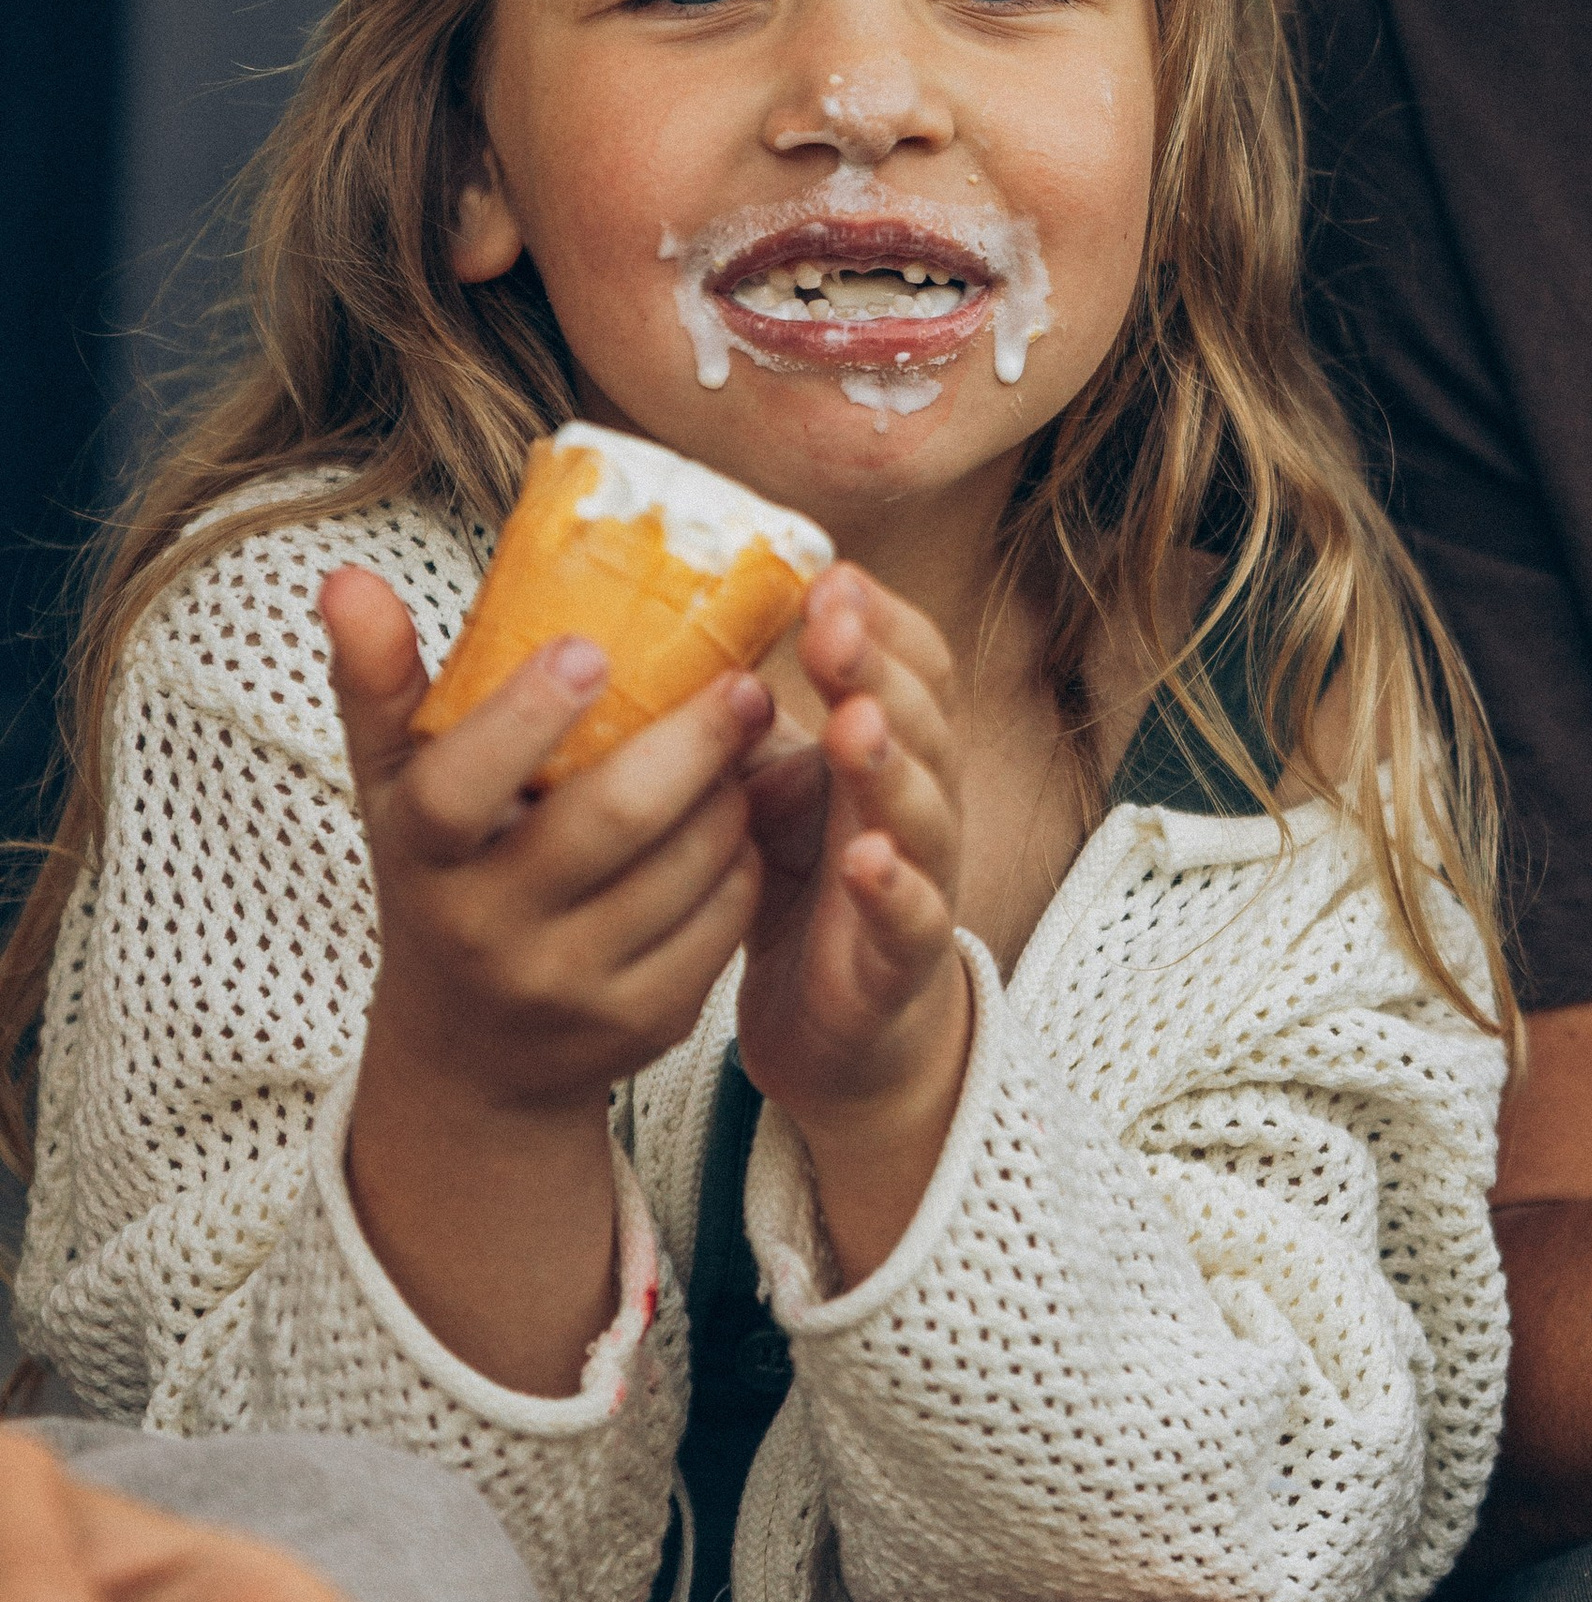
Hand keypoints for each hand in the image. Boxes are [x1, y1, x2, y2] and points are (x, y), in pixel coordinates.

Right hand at [324, 564, 774, 1118]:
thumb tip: (347, 577)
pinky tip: (740, 819)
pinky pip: (724, 919)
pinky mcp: (644, 1021)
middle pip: (612, 819)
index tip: (590, 646)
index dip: (523, 717)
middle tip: (742, 682)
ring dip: (730, 792)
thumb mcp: (397, 789)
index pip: (459, 789)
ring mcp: (570, 985)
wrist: (470, 1052)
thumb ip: (378, 682)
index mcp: (423, 859)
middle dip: (692, 739)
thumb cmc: (441, 876)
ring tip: (744, 742)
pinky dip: (744, 856)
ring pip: (687, 865)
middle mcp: (488, 931)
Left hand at [736, 565, 972, 1282]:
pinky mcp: (904, 957)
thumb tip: (656, 638)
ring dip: (892, 763)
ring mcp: (922, 876)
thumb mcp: (767, 790)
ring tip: (853, 725)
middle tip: (832, 627)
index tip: (828, 575)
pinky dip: (897, 887)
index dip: (880, 618)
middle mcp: (917, 799)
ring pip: (926, 809)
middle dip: (880, 669)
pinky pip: (915, 917)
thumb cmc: (800, 887)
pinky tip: (867, 861)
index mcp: (887, 747)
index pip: (910, 663)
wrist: (840, 1026)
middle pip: (922, 719)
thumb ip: (742, 727)